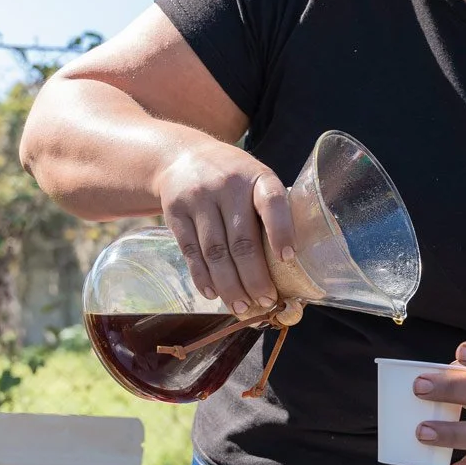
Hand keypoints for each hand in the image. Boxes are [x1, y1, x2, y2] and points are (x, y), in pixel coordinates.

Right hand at [157, 135, 294, 315]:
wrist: (181, 157)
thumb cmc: (232, 179)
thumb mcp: (255, 180)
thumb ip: (270, 213)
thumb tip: (289, 268)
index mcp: (257, 177)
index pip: (272, 203)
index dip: (281, 231)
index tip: (288, 259)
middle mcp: (227, 185)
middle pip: (241, 240)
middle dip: (254, 277)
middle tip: (265, 301)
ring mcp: (198, 198)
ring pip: (215, 252)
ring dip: (229, 285)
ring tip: (241, 307)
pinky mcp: (175, 212)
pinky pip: (191, 252)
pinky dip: (203, 277)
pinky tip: (213, 294)